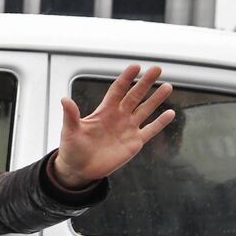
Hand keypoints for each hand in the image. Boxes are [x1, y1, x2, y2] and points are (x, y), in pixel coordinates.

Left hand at [52, 64, 175, 187]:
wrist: (79, 169)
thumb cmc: (72, 148)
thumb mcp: (70, 131)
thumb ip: (71, 115)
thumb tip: (64, 99)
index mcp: (104, 111)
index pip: (117, 90)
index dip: (126, 78)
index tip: (135, 66)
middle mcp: (118, 116)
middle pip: (134, 96)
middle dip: (145, 83)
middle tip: (157, 69)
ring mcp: (128, 128)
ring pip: (145, 110)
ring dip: (156, 99)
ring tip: (167, 87)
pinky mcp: (134, 143)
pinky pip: (150, 130)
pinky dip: (160, 123)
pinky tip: (170, 113)